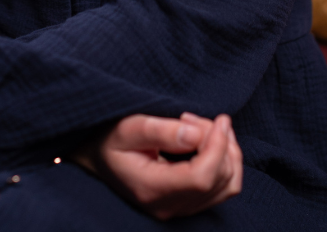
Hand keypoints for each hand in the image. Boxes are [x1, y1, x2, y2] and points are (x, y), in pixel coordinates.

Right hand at [75, 112, 242, 219]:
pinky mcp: (189, 205)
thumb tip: (196, 134)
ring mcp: (181, 210)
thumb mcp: (126, 127)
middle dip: (221, 144)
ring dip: (228, 153)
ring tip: (209, 127)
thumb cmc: (108, 140)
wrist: (98, 158)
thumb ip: (159, 130)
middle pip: (218, 180)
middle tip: (196, 117)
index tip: (219, 120)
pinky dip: (226, 163)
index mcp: (151, 189)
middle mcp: (169, 207)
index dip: (217, 148)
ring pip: (227, 186)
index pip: (201, 177)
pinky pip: (223, 188)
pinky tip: (214, 143)